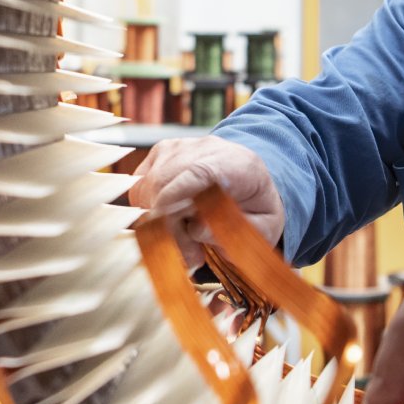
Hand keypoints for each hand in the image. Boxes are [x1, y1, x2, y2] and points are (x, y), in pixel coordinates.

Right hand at [128, 136, 284, 268]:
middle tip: (191, 256)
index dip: (174, 200)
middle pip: (165, 183)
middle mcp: (205, 148)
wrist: (250, 177)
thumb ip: (237, 232)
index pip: (197, 172)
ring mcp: (179, 148)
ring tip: (185, 241)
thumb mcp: (264, 228)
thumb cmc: (256, 207)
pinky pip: (140, 187)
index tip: (168, 233)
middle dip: (169, 227)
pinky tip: (172, 221)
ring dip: (158, 222)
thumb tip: (197, 229)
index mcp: (237, 164)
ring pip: (147, 188)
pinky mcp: (160, 154)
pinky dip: (149, 210)